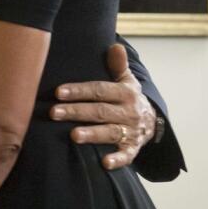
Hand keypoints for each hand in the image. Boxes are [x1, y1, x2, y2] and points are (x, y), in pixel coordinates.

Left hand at [51, 43, 155, 170]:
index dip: (79, 91)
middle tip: (54, 113)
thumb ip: (118, 66)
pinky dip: (117, 160)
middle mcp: (129, 112)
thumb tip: (115, 45)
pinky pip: (127, 155)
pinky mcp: (133, 148)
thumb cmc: (129, 99)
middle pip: (100, 111)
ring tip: (73, 135)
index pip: (100, 90)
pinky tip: (104, 163)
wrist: (154, 122)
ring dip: (93, 134)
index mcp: (126, 93)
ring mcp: (132, 131)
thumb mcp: (127, 81)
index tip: (59, 92)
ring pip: (111, 132)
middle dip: (77, 112)